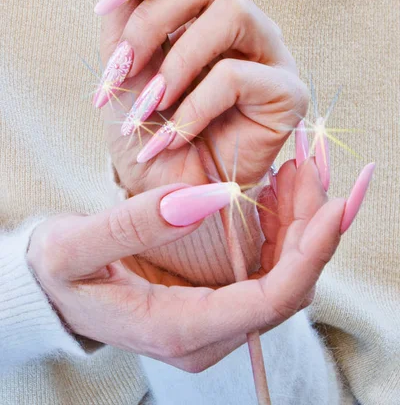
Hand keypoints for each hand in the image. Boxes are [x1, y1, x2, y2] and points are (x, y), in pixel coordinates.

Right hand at [26, 157, 370, 371]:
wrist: (50, 293)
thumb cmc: (58, 275)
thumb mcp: (75, 249)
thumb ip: (135, 225)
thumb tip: (210, 196)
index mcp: (179, 329)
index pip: (270, 300)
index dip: (310, 253)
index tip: (334, 203)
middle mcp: (208, 333)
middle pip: (288, 286)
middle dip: (311, 227)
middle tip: (313, 165)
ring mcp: (214, 318)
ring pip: (282, 275)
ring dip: (300, 222)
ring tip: (300, 167)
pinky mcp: (213, 298)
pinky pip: (265, 266)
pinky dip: (280, 227)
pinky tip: (278, 188)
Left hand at [93, 0, 308, 195]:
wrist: (169, 190)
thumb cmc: (147, 124)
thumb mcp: (121, 53)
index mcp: (203, 6)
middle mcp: (242, 20)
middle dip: (152, 17)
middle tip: (119, 66)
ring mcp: (269, 53)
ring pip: (231, 10)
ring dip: (176, 58)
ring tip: (148, 104)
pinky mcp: (287, 92)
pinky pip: (239, 74)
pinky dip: (195, 104)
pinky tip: (175, 133)